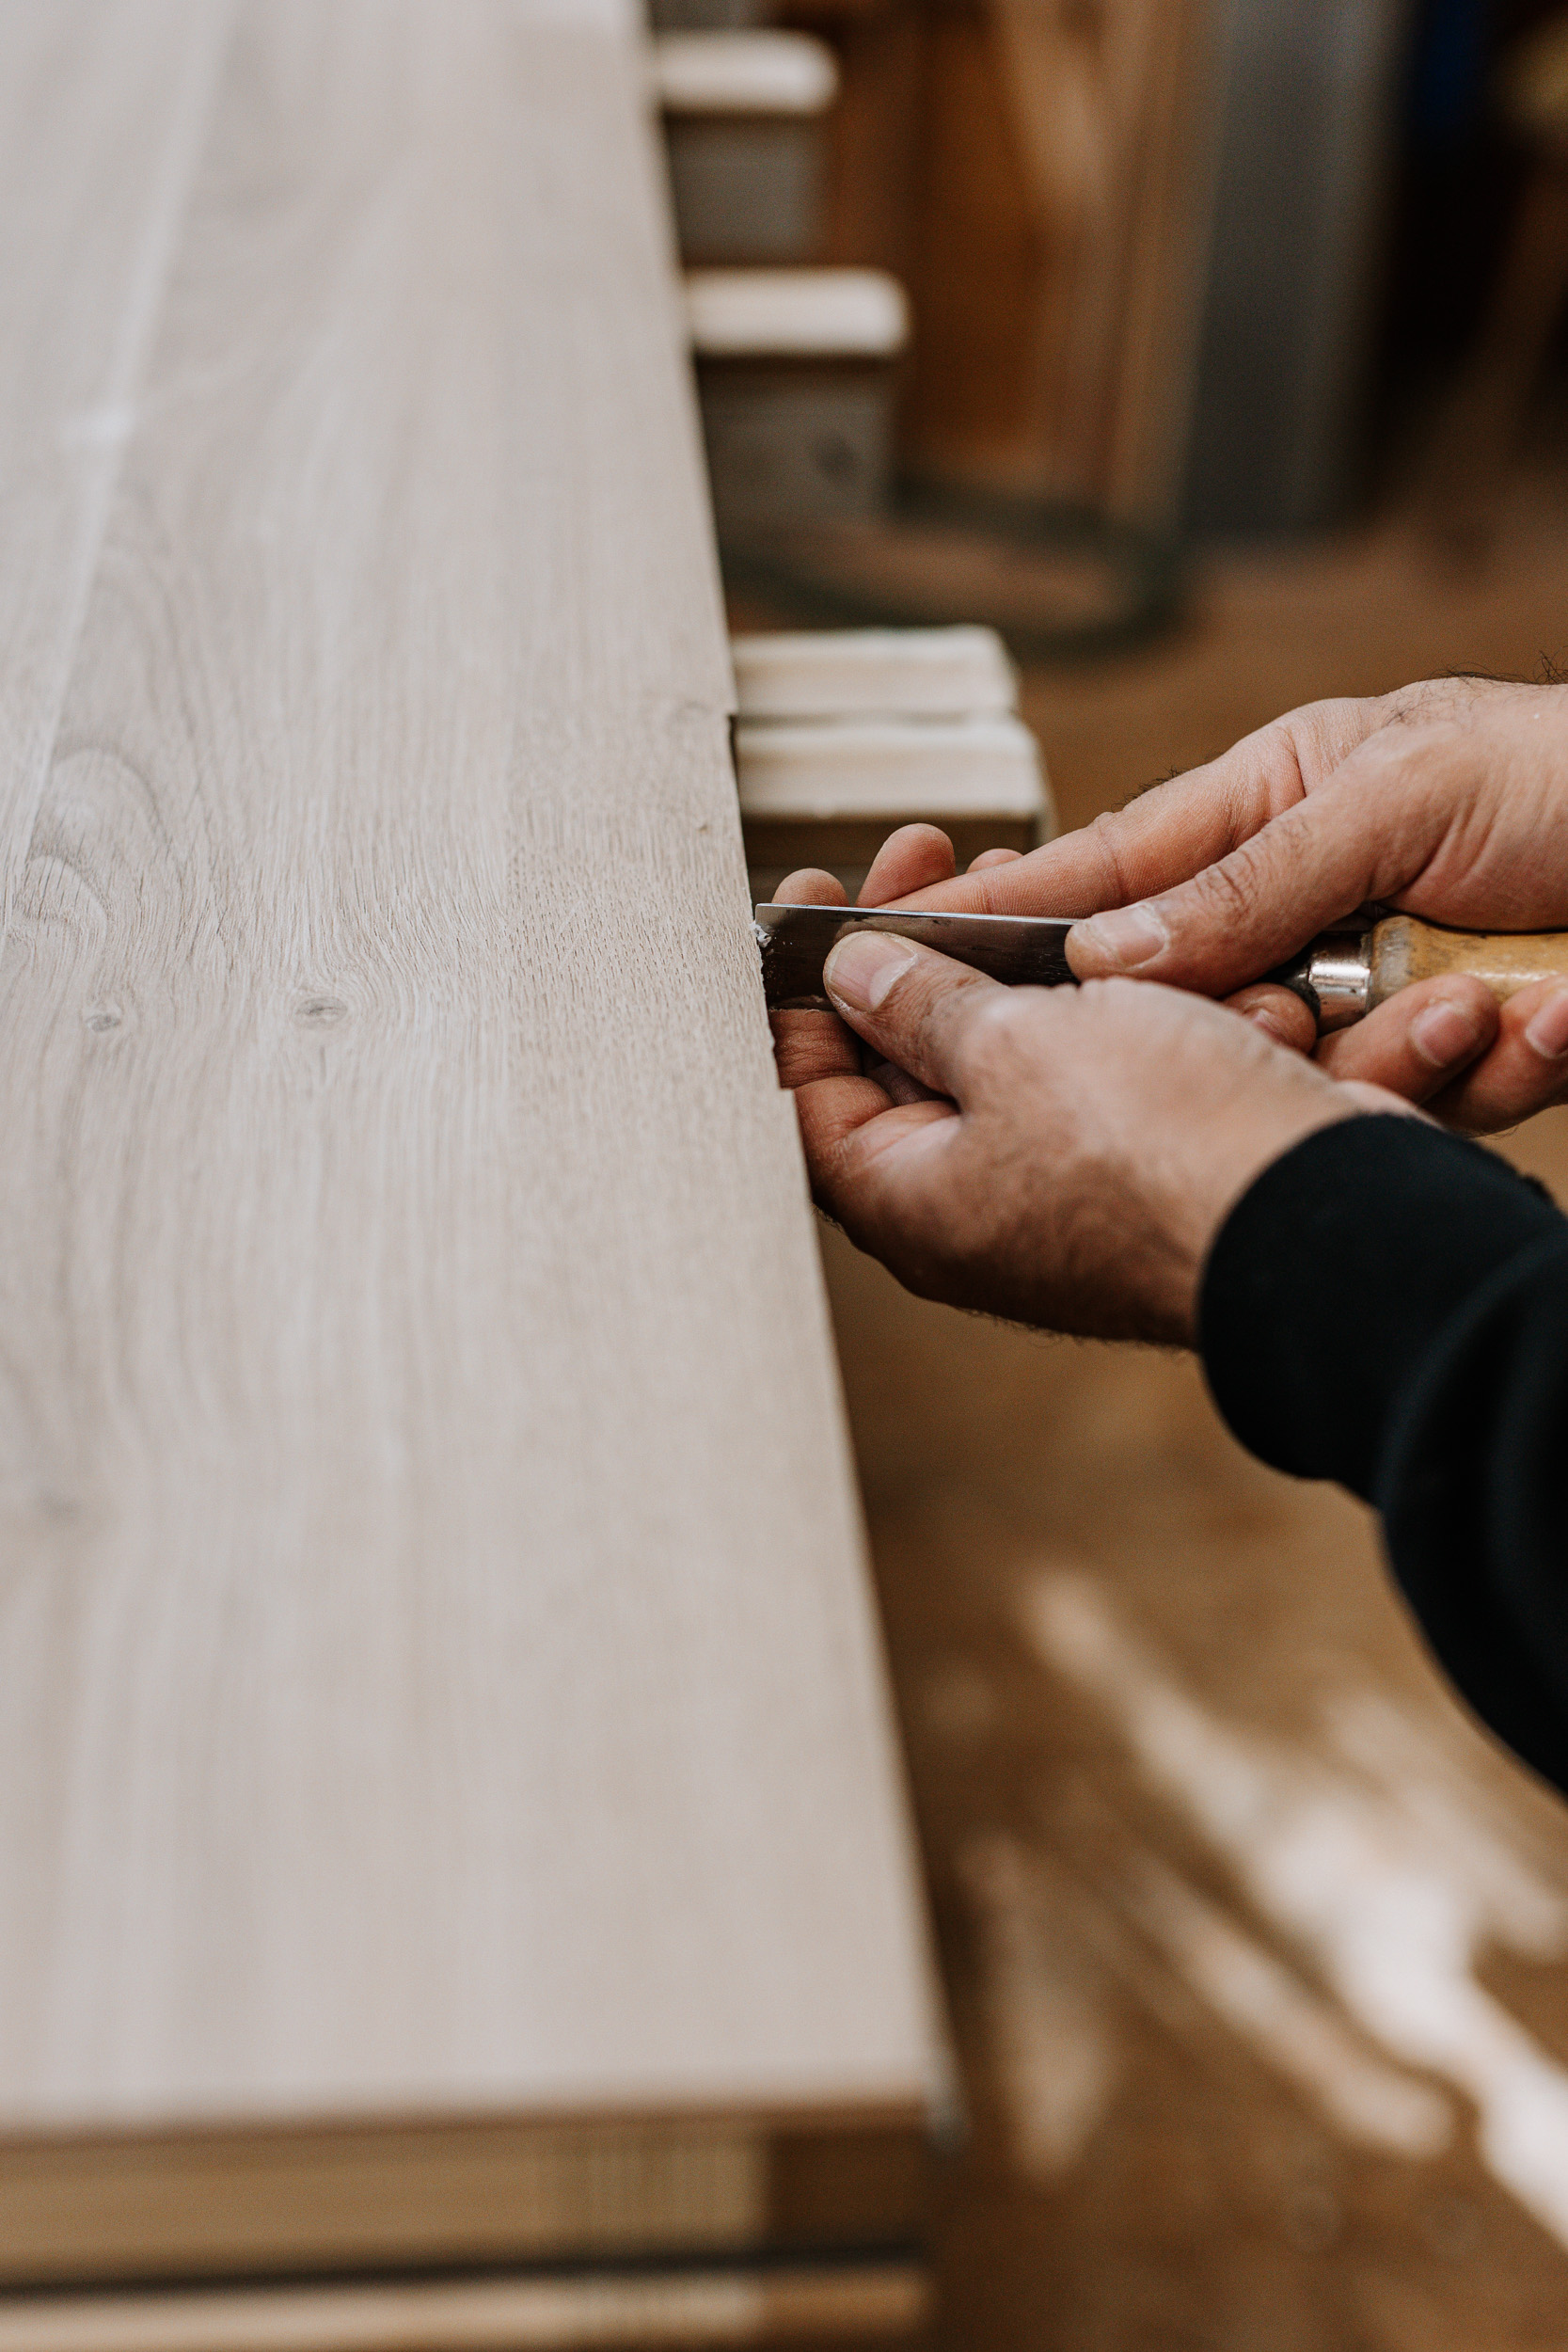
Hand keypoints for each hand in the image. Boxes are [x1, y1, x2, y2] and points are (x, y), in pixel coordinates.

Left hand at [774, 925, 1400, 1344]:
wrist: (1336, 1217)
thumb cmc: (1168, 1155)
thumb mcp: (1016, 1044)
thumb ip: (925, 1003)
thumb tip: (858, 977)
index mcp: (908, 1199)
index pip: (804, 1091)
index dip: (796, 989)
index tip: (816, 899)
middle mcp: (975, 1209)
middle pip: (910, 1063)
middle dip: (930, 952)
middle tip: (935, 859)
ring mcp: (1063, 1193)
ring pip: (1024, 1055)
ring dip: (1042, 971)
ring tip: (1068, 902)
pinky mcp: (1146, 1166)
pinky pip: (1110, 1070)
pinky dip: (1120, 1010)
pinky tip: (1153, 963)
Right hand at [851, 677, 1567, 1132]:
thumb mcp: (1397, 794)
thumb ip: (1244, 880)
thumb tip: (1102, 960)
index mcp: (1271, 807)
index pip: (1105, 872)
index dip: (1009, 918)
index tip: (908, 954)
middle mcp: (1305, 909)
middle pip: (1197, 1007)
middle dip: (1254, 1029)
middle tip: (1298, 1020)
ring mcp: (1372, 989)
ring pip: (1308, 1078)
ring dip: (1404, 1057)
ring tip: (1486, 1005)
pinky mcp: (1444, 1056)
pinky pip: (1416, 1105)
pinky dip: (1490, 1073)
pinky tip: (1554, 1015)